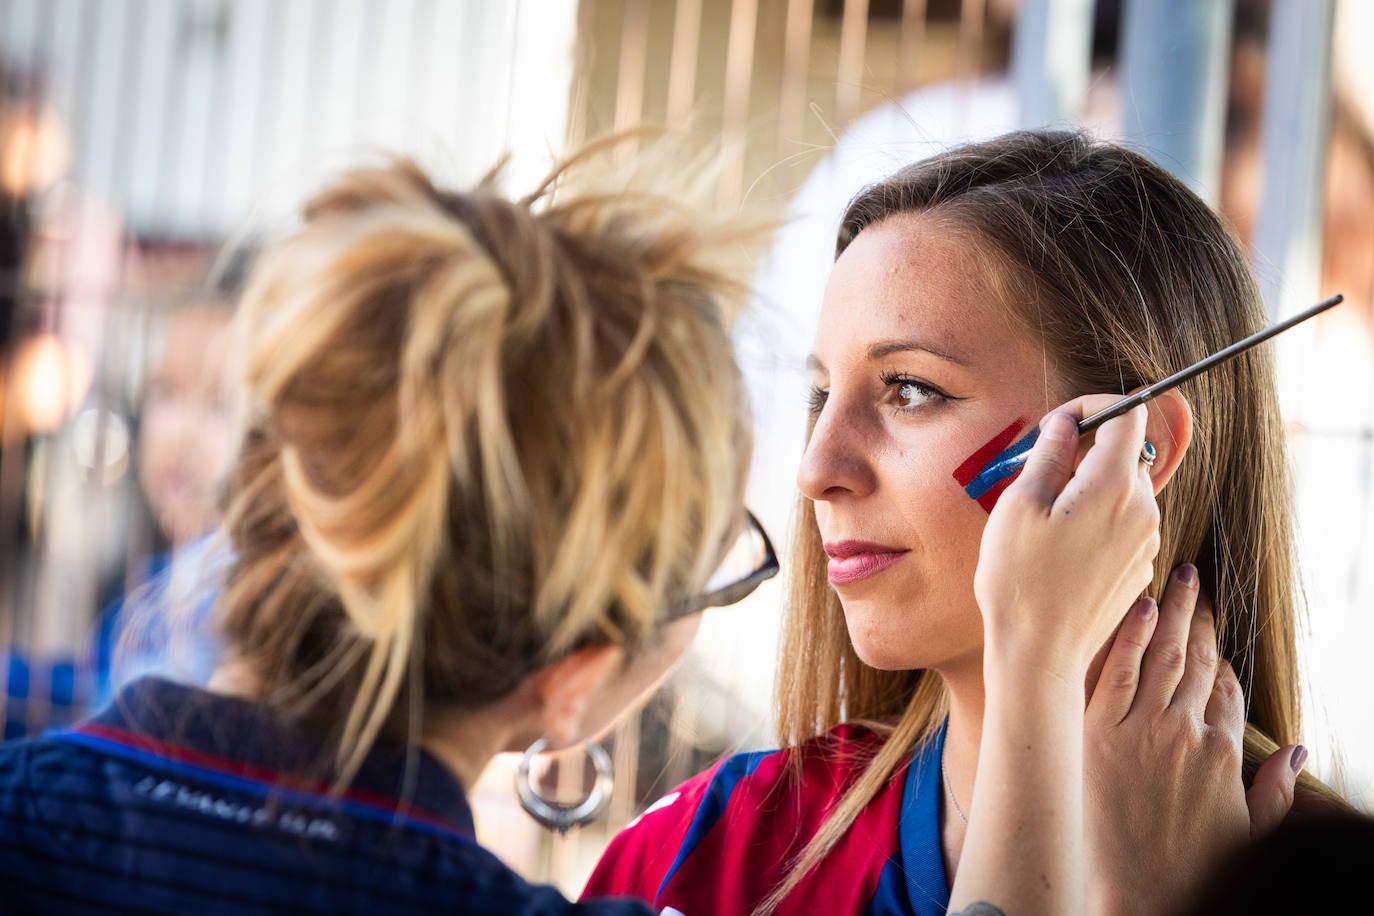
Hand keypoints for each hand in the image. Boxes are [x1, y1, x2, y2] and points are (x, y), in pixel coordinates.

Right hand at [975, 397, 1159, 681]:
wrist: (1040, 653)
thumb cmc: (1020, 580)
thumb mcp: (1019, 505)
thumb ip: (1048, 454)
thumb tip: (1064, 423)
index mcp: (1113, 485)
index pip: (1129, 415)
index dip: (1094, 406)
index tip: (1060, 422)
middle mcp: (1143, 509)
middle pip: (1127, 453)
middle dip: (1087, 451)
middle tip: (1040, 472)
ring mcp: (1147, 542)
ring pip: (1125, 490)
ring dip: (1091, 487)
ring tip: (1045, 516)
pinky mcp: (1140, 567)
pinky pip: (1125, 524)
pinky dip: (1098, 519)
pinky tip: (1061, 547)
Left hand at [1083, 564, 1303, 915]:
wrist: (1140, 895)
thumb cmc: (1192, 870)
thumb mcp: (1248, 833)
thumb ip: (1273, 789)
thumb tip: (1297, 752)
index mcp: (1222, 751)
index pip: (1225, 686)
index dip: (1220, 653)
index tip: (1213, 628)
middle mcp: (1185, 732)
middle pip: (1196, 660)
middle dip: (1198, 617)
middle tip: (1194, 579)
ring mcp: (1142, 730)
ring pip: (1161, 656)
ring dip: (1170, 612)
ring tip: (1173, 577)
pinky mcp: (1100, 735)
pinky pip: (1116, 673)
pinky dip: (1129, 637)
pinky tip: (1139, 606)